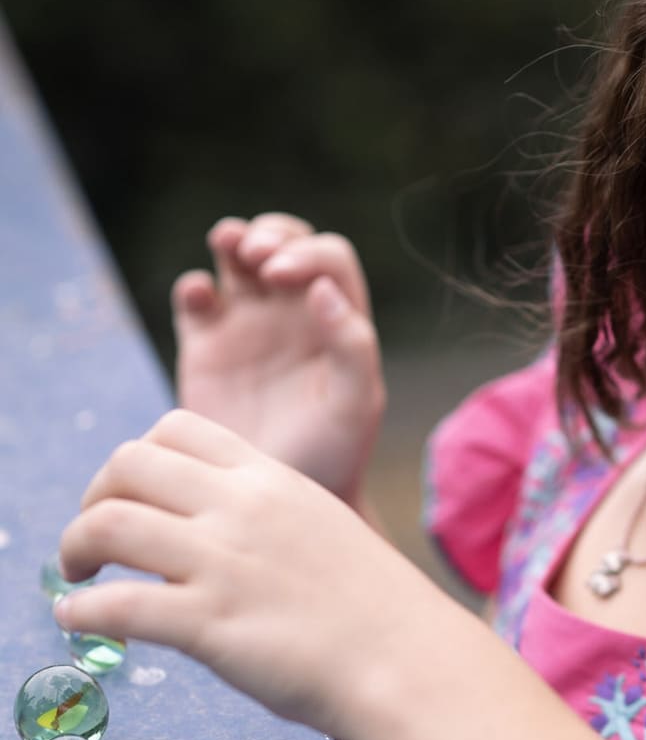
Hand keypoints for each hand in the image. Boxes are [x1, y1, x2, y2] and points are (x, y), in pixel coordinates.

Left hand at [57, 410, 437, 736]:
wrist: (411, 663)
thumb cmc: (379, 612)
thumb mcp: (324, 531)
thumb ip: (266, 520)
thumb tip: (215, 536)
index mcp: (272, 479)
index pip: (176, 428)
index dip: (137, 458)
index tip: (134, 497)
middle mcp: (241, 508)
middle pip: (127, 463)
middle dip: (94, 496)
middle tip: (94, 538)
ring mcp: (223, 564)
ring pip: (107, 524)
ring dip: (73, 546)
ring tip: (75, 575)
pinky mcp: (210, 624)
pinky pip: (117, 604)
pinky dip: (81, 610)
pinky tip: (78, 621)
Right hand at [174, 213, 384, 509]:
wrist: (279, 504)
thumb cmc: (332, 458)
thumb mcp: (356, 406)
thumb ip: (352, 346)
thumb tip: (322, 289)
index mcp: (337, 322)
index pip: (328, 260)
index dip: (307, 254)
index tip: (286, 276)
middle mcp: (294, 314)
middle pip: (284, 242)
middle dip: (270, 235)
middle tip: (258, 258)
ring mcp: (248, 326)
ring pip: (238, 257)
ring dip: (233, 239)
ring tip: (229, 246)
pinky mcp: (206, 346)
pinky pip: (195, 297)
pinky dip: (194, 287)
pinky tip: (201, 301)